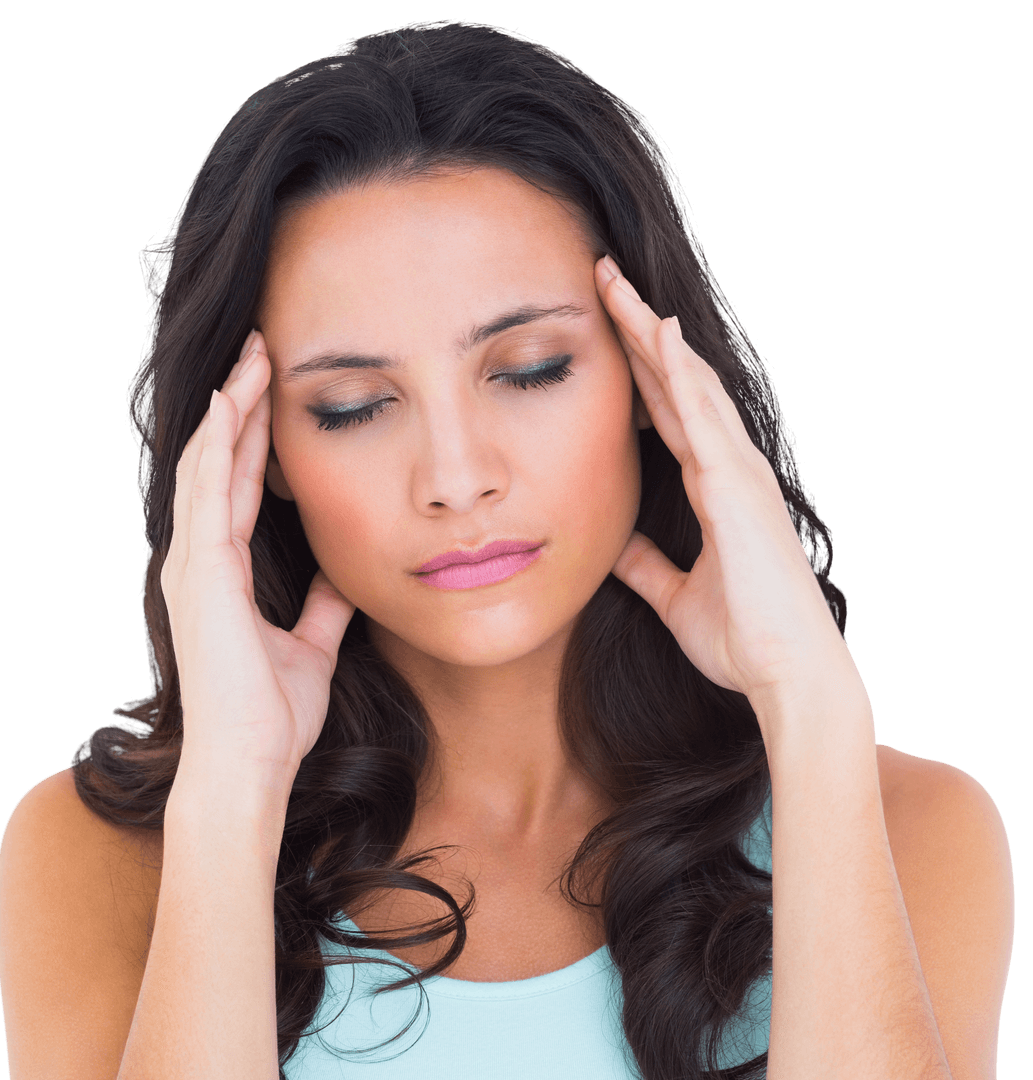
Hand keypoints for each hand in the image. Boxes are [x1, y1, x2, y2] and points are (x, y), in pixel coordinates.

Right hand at [160, 330, 356, 775]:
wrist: (250, 764)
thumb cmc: (273, 716)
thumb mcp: (312, 646)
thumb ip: (324, 606)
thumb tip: (347, 575)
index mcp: (225, 574)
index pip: (240, 487)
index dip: (253, 439)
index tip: (271, 394)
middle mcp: (202, 561)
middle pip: (220, 464)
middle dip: (239, 407)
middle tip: (259, 352)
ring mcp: (195, 564)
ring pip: (211, 465)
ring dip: (230, 409)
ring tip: (250, 358)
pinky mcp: (202, 574)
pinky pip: (209, 494)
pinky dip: (217, 446)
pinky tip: (228, 405)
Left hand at [596, 256, 847, 708]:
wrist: (786, 674)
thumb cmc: (743, 639)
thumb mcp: (675, 596)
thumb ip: (646, 566)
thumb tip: (613, 546)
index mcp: (714, 488)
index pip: (668, 412)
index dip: (640, 367)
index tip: (608, 328)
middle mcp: (729, 468)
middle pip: (677, 383)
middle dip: (640, 331)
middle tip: (605, 279)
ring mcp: (736, 472)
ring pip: (689, 385)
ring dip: (653, 332)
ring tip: (617, 283)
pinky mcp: (736, 488)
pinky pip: (703, 419)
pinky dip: (682, 373)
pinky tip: (661, 331)